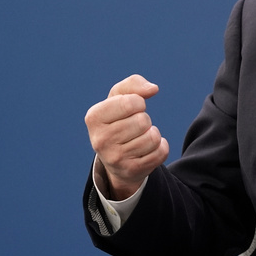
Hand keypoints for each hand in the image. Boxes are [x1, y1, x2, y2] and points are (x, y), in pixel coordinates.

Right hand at [84, 74, 169, 199]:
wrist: (115, 157)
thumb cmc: (118, 119)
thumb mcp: (119, 97)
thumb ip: (134, 84)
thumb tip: (153, 89)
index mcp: (94, 117)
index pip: (131, 102)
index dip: (138, 102)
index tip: (131, 108)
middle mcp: (100, 140)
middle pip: (143, 120)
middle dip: (144, 119)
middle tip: (134, 126)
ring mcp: (114, 158)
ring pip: (153, 137)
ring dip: (152, 134)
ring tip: (140, 138)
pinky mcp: (131, 171)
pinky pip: (160, 153)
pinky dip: (160, 147)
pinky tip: (148, 150)